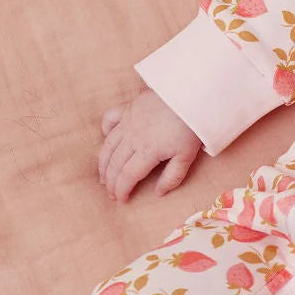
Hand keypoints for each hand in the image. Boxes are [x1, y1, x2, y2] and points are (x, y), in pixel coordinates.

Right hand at [97, 88, 201, 202]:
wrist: (190, 94)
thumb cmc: (191, 127)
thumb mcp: (187, 157)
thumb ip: (172, 177)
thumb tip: (158, 193)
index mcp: (147, 152)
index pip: (127, 176)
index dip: (121, 190)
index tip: (120, 200)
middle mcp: (132, 138)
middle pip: (115, 164)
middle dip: (110, 182)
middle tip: (110, 193)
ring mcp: (128, 121)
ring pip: (108, 146)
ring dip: (103, 163)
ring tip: (103, 176)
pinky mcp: (129, 107)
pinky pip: (110, 119)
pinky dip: (106, 130)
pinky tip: (107, 139)